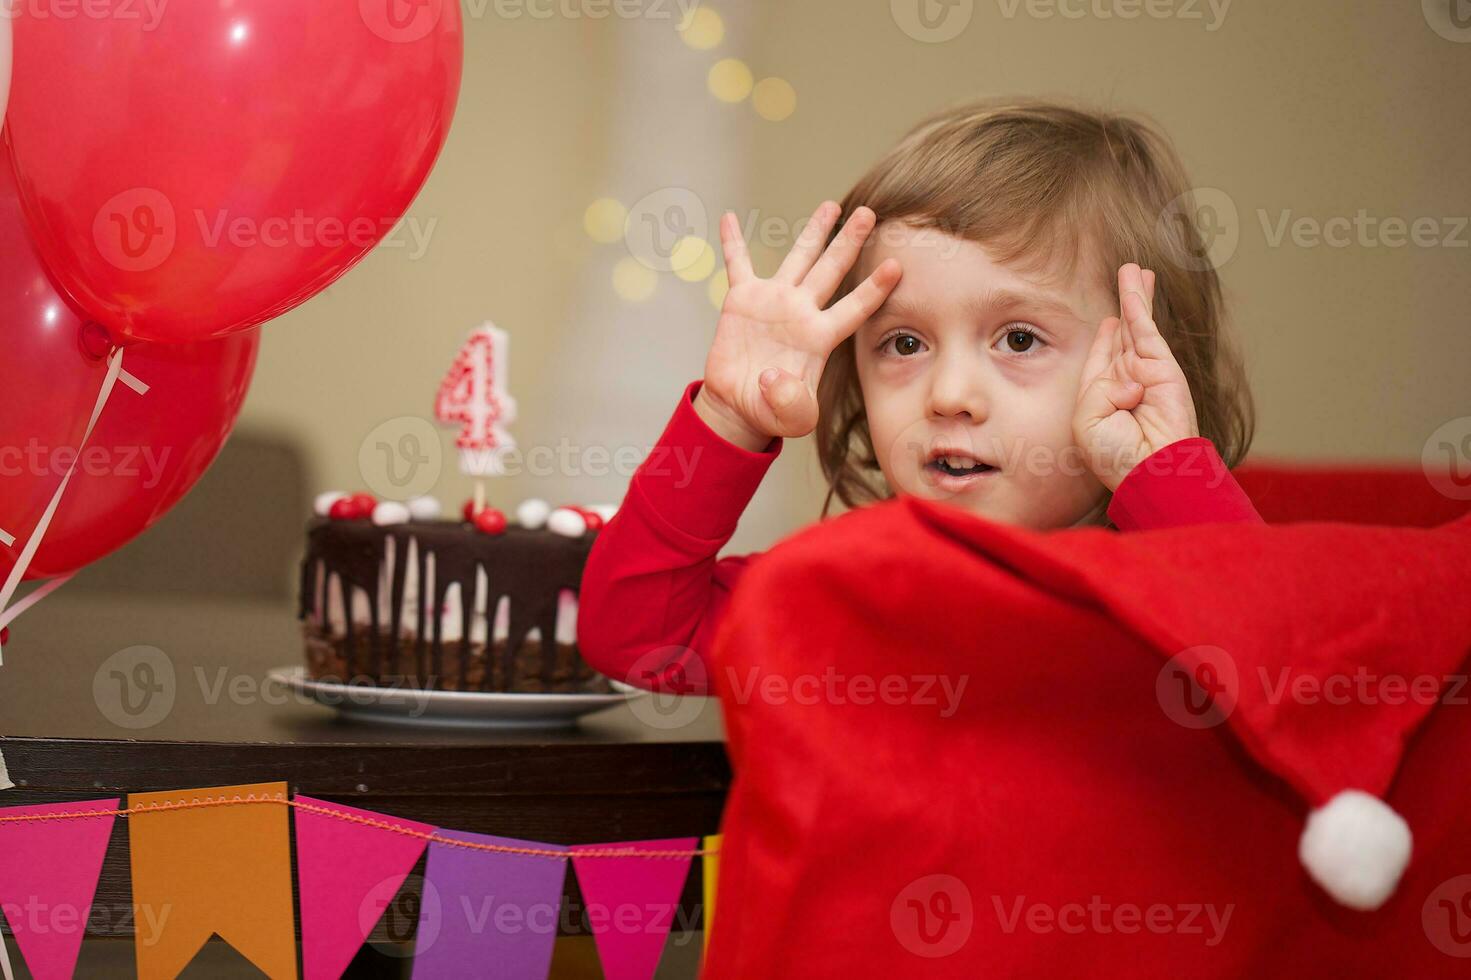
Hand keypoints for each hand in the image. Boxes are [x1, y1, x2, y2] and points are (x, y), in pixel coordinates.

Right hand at [693, 201, 901, 450]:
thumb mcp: (791, 418)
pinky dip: (732, 243)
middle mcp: (803, 312)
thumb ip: (791, 404)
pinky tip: (729, 218)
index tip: (896, 266)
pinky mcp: (743, 300)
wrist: (740, 405)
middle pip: (832, 269)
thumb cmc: (772, 411)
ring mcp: (774, 301)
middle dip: (849, 241)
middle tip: (868, 213)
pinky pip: (738, 265)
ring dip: (813, 231)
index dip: (874, 289)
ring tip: (831, 205)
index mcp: (820, 337)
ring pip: (798, 258)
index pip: (854, 308)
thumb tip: (774, 379)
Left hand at [1073, 263, 1200, 491]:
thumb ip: (1097, 388)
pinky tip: (1136, 286)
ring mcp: (1146, 373)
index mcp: (1102, 397)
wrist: (1150, 470)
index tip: (1109, 322)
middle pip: (1123, 335)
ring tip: (1134, 270)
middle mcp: (1125, 382)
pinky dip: (1139, 306)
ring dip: (1134, 296)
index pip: (1102, 358)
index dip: (1105, 338)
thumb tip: (1130, 378)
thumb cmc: (1115, 455)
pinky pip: (1146, 330)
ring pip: (1137, 326)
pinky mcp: (1163, 368)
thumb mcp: (1086, 420)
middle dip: (1125, 308)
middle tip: (1127, 277)